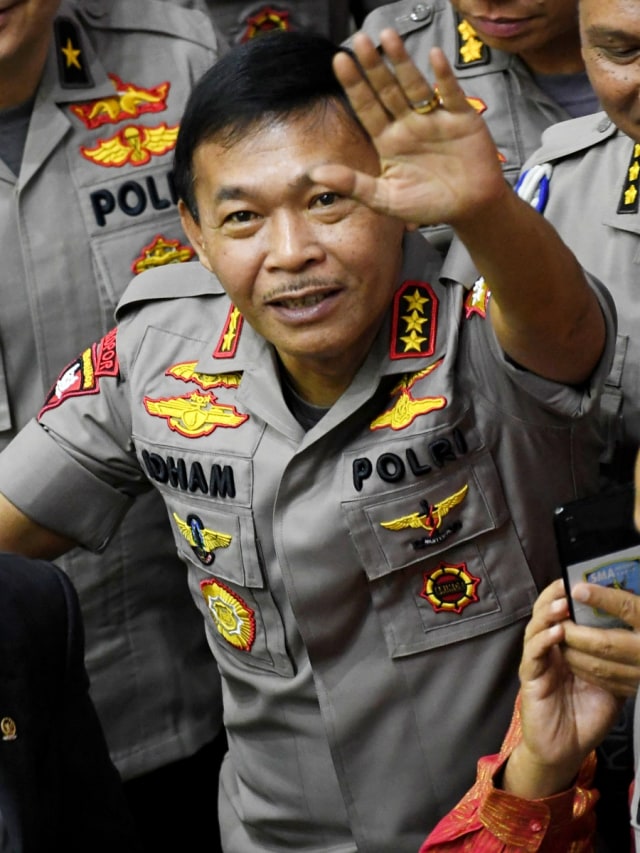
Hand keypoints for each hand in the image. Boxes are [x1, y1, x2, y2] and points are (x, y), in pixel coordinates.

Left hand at [309, 28, 505, 226]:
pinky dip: (443, 76)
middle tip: (359, 40)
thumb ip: (354, 185)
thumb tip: (317, 173)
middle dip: (373, 66)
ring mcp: (434, 117)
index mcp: (388, 141)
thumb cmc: (427, 205)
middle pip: (387, 90)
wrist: (469, 208)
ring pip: (414, 85)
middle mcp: (408, 124)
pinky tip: (433, 57)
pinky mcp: (461, 117)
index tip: (339, 61)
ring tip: (388, 37)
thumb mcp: (386, 199)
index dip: (354, 85)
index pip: (366, 108)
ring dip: (402, 62)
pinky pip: (450, 92)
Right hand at [503, 580, 622, 798]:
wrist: (565, 750)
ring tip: (562, 604)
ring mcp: (537, 662)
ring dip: (548, 615)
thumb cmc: (587, 715)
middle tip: (567, 582)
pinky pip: (534, 655)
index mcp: (566, 647)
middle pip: (544, 613)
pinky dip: (543, 641)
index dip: (567, 594)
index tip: (580, 577)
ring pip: (536, 629)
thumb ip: (613, 661)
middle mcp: (549, 649)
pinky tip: (556, 633)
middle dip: (554, 596)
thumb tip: (633, 639)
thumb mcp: (609, 682)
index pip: (562, 612)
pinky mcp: (530, 678)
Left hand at [562, 582, 639, 697]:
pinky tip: (574, 654)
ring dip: (574, 650)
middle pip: (605, 643)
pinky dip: (583, 667)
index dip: (601, 598)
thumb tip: (596, 583)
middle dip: (576, 632)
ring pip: (599, 665)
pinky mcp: (635, 689)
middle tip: (560, 618)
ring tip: (561, 635)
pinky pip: (603, 681)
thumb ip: (627, 600)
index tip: (577, 589)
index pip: (627, 608)